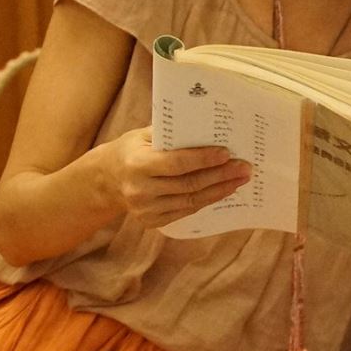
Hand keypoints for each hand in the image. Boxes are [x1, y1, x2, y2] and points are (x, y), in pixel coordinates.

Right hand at [99, 128, 250, 227]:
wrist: (106, 179)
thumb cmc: (131, 150)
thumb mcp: (143, 135)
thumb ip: (172, 134)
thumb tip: (209, 129)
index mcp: (137, 164)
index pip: (177, 163)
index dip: (204, 159)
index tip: (227, 153)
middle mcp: (139, 190)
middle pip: (189, 184)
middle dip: (220, 175)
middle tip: (244, 167)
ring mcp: (145, 209)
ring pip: (191, 201)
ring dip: (220, 190)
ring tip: (240, 179)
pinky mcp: (151, 221)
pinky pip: (186, 211)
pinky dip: (207, 201)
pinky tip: (223, 191)